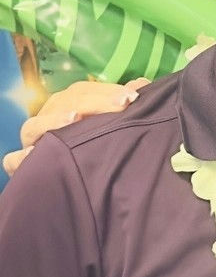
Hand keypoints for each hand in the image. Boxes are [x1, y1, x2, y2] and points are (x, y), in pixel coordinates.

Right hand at [2, 78, 145, 175]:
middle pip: (61, 104)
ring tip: (74, 118)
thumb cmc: (107, 151)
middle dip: (91, 102)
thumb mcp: (119, 127)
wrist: (92, 191)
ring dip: (52, 121)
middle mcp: (49, 122)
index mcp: (69, 108)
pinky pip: (14, 160)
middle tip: (120, 105)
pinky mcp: (24, 167)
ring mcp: (33, 143)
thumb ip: (125, 105)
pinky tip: (34, 153)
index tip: (132, 97)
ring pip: (32, 126)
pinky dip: (21, 157)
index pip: (80, 92)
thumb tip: (140, 85)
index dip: (105, 91)